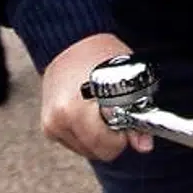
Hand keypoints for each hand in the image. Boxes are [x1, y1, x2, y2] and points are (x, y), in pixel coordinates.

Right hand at [40, 33, 152, 161]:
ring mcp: (52, 122)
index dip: (121, 136)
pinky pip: (75, 143)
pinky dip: (85, 135)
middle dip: (109, 139)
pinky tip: (86, 112)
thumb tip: (144, 146)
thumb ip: (136, 118)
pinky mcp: (48, 126)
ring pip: (86, 150)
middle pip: (96, 151)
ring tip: (98, 109)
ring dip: (96, 137)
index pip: (106, 146)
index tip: (124, 120)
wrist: (70, 41)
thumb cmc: (101, 55)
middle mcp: (60, 117)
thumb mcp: (127, 81)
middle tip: (113, 113)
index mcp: (76, 107)